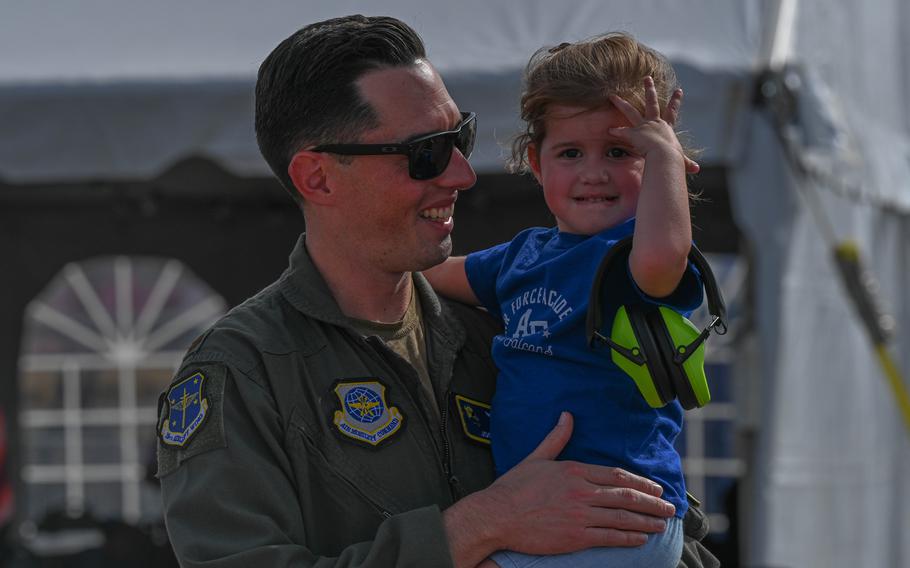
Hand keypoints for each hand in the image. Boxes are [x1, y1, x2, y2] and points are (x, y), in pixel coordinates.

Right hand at [482, 412, 674, 554]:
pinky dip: (629, 537)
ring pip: (622, 517)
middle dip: (652, 502)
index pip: (616, 475)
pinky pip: (610, 537)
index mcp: (574, 471)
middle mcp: (581, 492)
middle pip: (626, 496)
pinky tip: (641, 538)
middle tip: (668, 507)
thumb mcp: (536, 458)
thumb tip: (567, 417)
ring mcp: (580, 515)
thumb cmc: (513, 488)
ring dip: (646, 521)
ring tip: (661, 524)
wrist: (496, 516)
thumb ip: (556, 438)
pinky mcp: (576, 537)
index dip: (641, 482)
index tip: (655, 488)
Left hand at [609, 77, 698, 173]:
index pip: (672, 112)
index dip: (675, 101)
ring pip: (630, 111)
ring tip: (612, 95)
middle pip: (652, 102)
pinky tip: (609, 130)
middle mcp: (655, 123)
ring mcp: (644, 126)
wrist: (665, 156)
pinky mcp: (634, 134)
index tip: (679, 90)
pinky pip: (623, 132)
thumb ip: (686, 163)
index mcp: (666, 128)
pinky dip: (616, 131)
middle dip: (649, 89)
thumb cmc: (673, 159)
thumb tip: (696, 170)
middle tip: (646, 77)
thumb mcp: (680, 159)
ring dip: (621, 103)